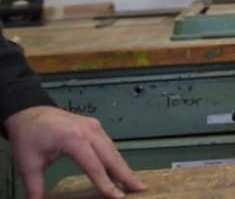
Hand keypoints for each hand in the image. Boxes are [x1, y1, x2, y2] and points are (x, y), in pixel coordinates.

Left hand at [4, 106, 145, 198]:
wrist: (28, 111)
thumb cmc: (28, 135)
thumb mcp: (28, 164)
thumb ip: (35, 187)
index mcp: (73, 139)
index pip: (94, 166)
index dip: (106, 183)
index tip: (118, 197)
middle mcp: (88, 131)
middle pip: (111, 156)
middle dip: (126, 173)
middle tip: (140, 188)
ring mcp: (93, 127)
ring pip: (113, 149)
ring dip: (123, 166)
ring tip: (134, 181)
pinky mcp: (94, 126)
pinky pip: (108, 144)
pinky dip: (116, 157)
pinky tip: (119, 169)